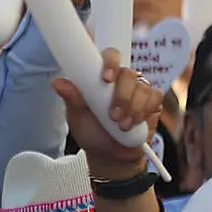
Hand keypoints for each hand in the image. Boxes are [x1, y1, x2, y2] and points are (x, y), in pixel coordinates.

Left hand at [52, 49, 163, 170]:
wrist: (111, 155)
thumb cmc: (92, 133)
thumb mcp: (77, 118)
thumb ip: (72, 99)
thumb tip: (58, 82)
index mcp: (102, 78)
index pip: (109, 56)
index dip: (110, 62)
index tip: (106, 78)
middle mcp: (121, 80)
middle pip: (128, 74)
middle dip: (121, 96)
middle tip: (112, 115)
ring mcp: (138, 89)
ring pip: (141, 88)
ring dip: (132, 108)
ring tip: (121, 126)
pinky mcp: (152, 101)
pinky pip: (154, 97)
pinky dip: (144, 111)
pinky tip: (135, 123)